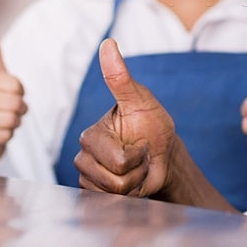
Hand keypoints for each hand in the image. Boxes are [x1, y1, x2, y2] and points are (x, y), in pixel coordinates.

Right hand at [0, 24, 27, 167]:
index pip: (17, 86)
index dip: (20, 92)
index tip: (11, 94)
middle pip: (15, 103)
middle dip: (19, 109)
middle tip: (10, 109)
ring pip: (11, 120)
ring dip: (14, 123)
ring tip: (4, 120)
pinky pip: (5, 136)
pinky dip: (6, 136)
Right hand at [74, 38, 176, 196]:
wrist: (161, 154)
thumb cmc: (151, 124)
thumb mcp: (140, 100)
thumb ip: (120, 77)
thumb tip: (108, 43)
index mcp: (92, 135)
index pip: (117, 160)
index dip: (138, 155)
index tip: (141, 141)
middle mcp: (85, 155)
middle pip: (114, 179)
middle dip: (137, 170)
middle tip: (140, 155)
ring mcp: (88, 176)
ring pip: (114, 193)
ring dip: (135, 182)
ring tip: (136, 167)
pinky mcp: (94, 193)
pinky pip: (112, 202)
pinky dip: (131, 194)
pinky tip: (131, 180)